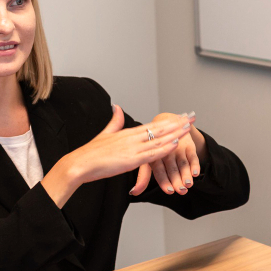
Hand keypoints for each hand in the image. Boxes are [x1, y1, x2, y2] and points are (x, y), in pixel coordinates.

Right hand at [42, 106, 193, 206]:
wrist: (79, 164)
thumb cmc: (90, 153)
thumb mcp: (104, 134)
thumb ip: (114, 122)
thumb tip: (116, 107)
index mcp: (127, 132)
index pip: (153, 125)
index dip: (169, 121)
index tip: (181, 116)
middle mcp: (131, 137)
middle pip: (160, 128)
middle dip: (177, 123)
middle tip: (192, 116)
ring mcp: (132, 148)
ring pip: (159, 140)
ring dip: (175, 133)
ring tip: (189, 127)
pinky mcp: (130, 160)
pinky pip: (151, 153)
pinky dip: (164, 148)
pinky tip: (175, 143)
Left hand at [130, 112, 207, 195]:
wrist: (166, 123)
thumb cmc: (153, 146)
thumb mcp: (147, 160)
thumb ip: (143, 177)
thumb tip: (134, 192)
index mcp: (153, 155)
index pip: (158, 171)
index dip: (164, 181)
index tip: (169, 191)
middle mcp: (165, 151)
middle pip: (171, 168)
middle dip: (176, 180)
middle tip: (180, 190)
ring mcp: (177, 148)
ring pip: (182, 163)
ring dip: (186, 174)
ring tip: (188, 184)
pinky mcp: (188, 145)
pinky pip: (192, 156)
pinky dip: (195, 165)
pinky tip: (196, 173)